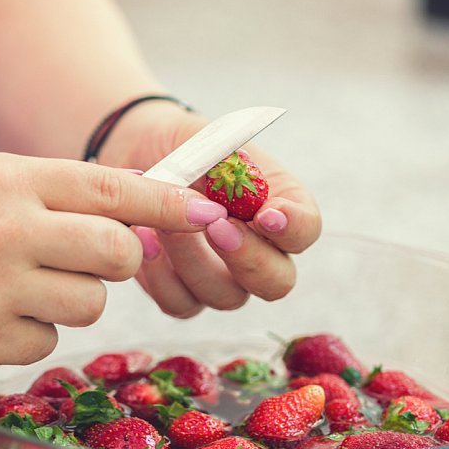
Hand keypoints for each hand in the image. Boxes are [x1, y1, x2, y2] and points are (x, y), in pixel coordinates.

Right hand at [0, 153, 220, 364]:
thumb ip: (60, 191)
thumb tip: (141, 215)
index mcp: (11, 180)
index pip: (112, 190)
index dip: (168, 205)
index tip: (207, 212)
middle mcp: (7, 233)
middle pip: (118, 254)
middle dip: (120, 258)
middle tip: (91, 255)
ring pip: (91, 305)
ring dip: (74, 297)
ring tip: (26, 283)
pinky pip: (50, 343)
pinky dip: (35, 331)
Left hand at [98, 103, 321, 317]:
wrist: (143, 157)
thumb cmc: (188, 148)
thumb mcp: (214, 145)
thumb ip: (238, 168)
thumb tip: (256, 199)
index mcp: (280, 211)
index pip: (305, 231)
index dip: (292, 229)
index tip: (267, 215)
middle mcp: (261, 253)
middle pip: (277, 282)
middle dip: (247, 258)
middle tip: (216, 225)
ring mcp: (224, 279)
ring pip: (226, 297)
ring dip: (193, 258)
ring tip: (163, 220)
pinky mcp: (183, 292)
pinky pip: (181, 303)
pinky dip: (159, 275)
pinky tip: (144, 238)